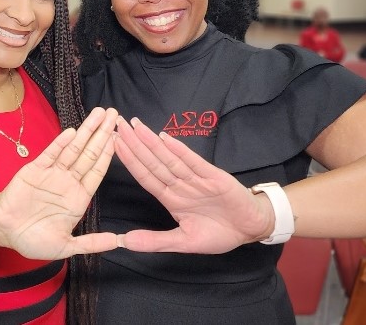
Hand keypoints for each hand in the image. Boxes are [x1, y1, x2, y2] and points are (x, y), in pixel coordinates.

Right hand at [0, 107, 119, 259]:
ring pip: (73, 149)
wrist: (3, 231)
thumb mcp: (66, 246)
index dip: (109, 154)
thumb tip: (119, 242)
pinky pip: (51, 155)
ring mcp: (53, 173)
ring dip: (87, 131)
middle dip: (102, 134)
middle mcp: (69, 181)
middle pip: (90, 153)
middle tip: (114, 113)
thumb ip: (92, 243)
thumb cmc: (34, 240)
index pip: (98, 171)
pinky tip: (72, 132)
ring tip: (99, 113)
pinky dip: (61, 143)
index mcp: (79, 197)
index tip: (120, 137)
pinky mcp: (35, 169)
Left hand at [113, 116, 272, 253]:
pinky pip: (193, 163)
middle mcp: (180, 185)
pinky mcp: (214, 177)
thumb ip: (156, 241)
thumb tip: (125, 241)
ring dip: (152, 142)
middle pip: (153, 162)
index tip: (113, 144)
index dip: (129, 160)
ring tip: (136, 126)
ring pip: (169, 159)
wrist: (251, 229)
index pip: (145, 176)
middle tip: (117, 123)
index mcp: (171, 198)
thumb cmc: (219, 233)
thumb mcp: (184, 241)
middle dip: (135, 144)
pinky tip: (165, 139)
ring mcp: (197, 179)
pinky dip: (180, 151)